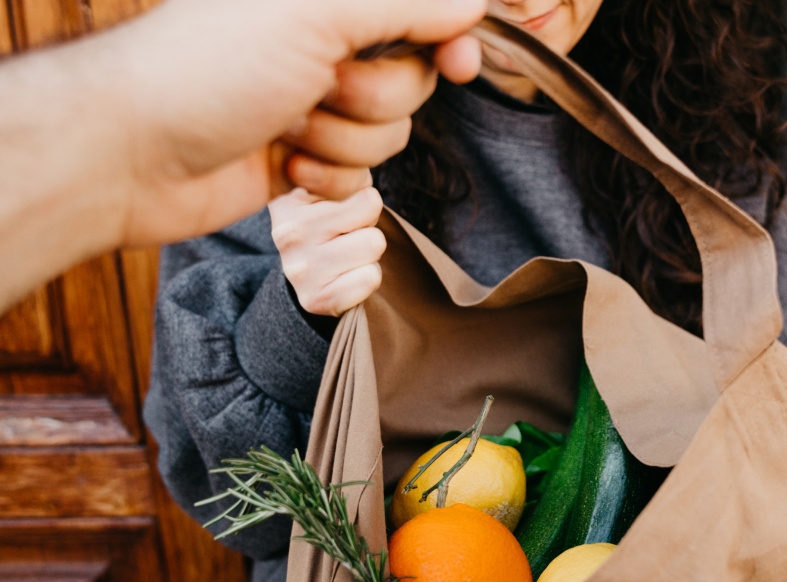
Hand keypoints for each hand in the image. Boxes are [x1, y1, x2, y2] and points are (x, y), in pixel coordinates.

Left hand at [0, 0, 484, 312]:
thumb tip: (471, 6)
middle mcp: (321, 43)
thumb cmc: (206, 69)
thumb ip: (404, 2)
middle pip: (412, 79)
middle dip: (375, 96)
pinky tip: (284, 164)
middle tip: (321, 88)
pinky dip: (328, 177)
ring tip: (287, 129)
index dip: (449, 37)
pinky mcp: (303, 158)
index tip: (459, 63)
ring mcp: (312, 102)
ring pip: (388, 133)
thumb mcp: (315, 12)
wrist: (132, 155)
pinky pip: (359, 175)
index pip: (421, 12)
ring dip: (344, 140)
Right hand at [270, 186, 386, 316]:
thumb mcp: (336, 188)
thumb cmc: (333, 222)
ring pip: (374, 244)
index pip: (356, 183)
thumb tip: (364, 196)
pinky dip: (368, 277)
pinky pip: (370, 278)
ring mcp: (297, 268)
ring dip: (369, 251)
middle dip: (367, 224)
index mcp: (289, 196)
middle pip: (370, 210)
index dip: (365, 198)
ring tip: (346, 253)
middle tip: (346, 235)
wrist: (313, 277)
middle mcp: (286, 231)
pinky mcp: (314, 299)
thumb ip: (349, 176)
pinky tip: (346, 276)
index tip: (343, 207)